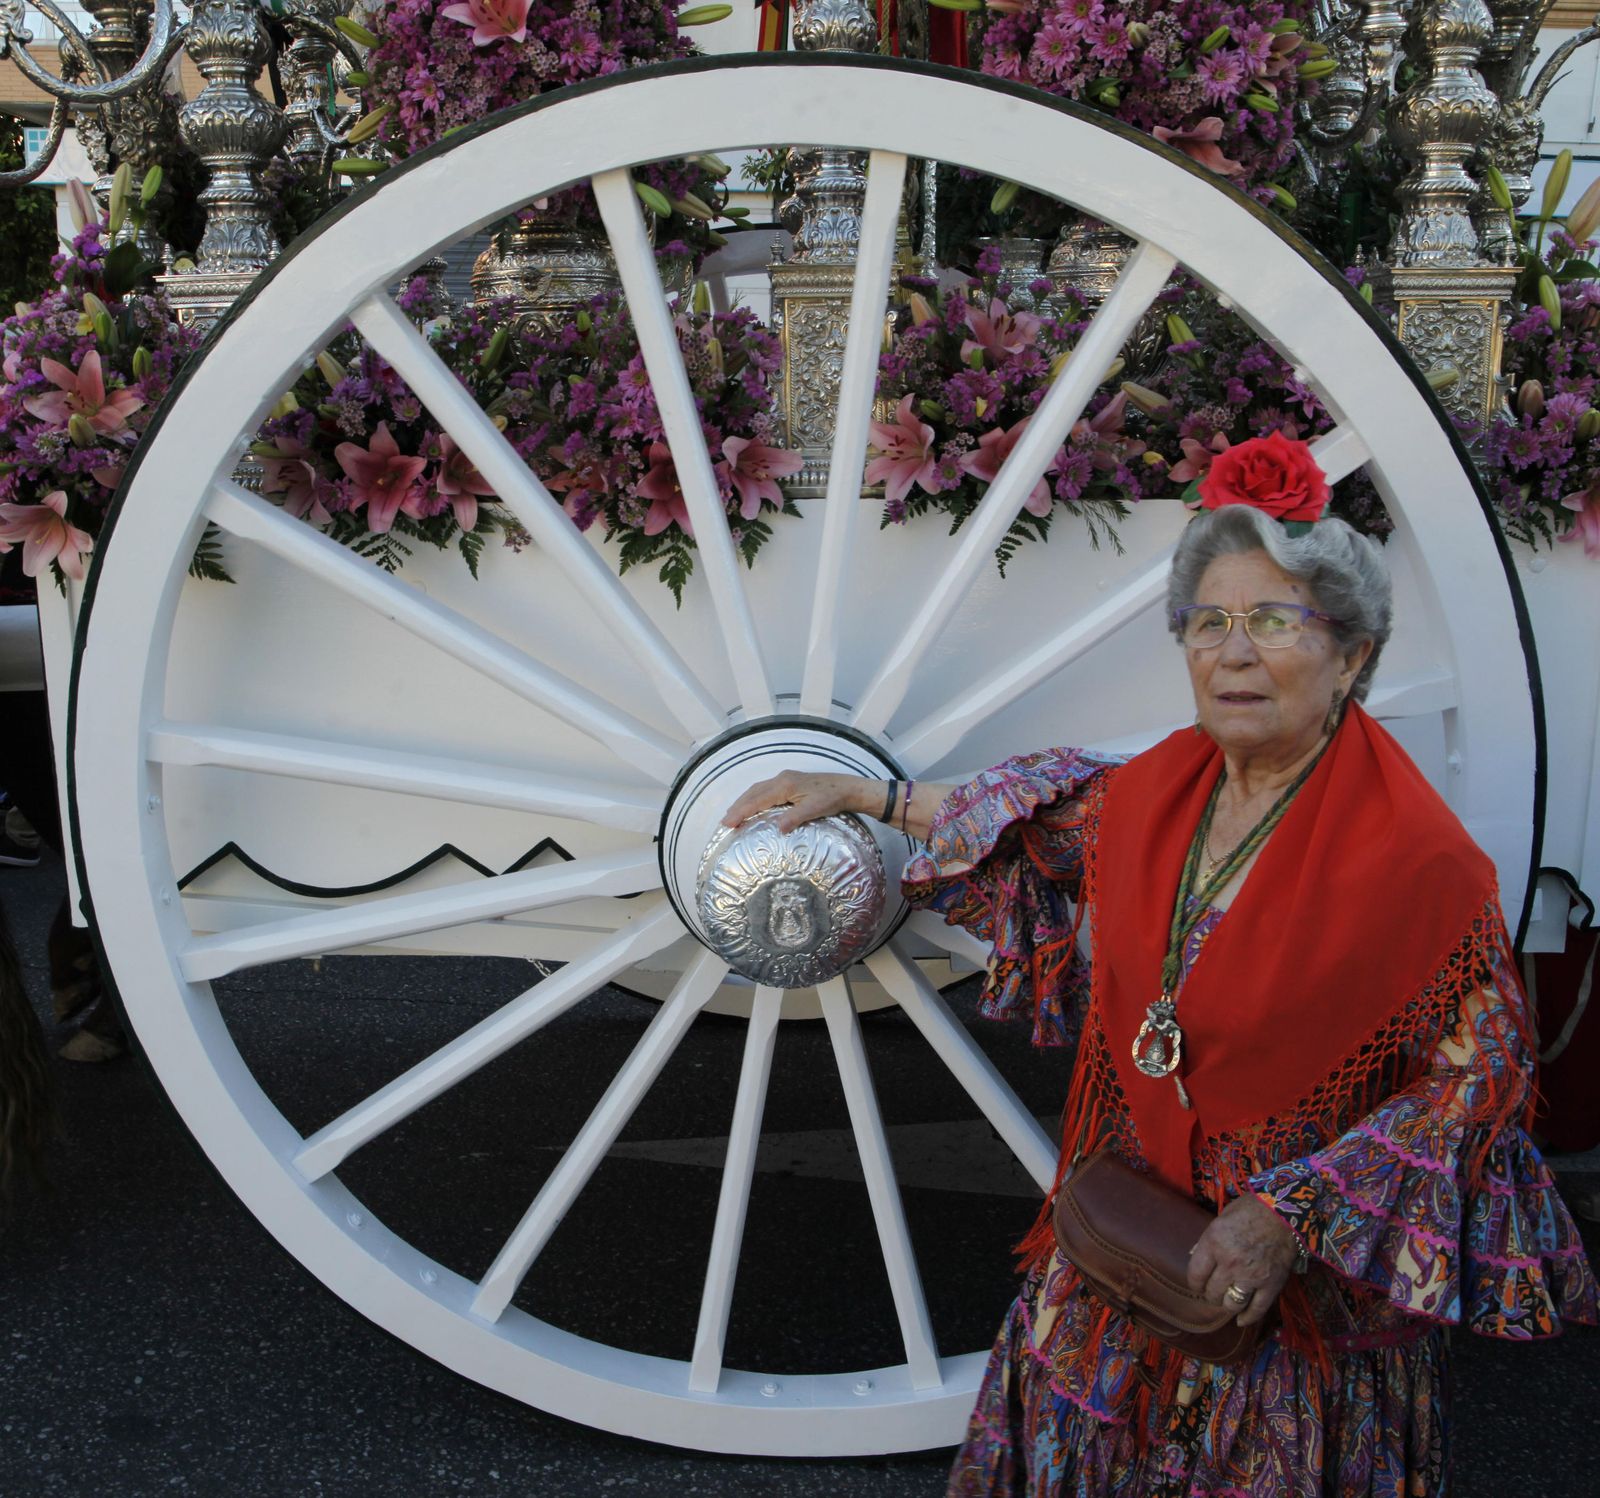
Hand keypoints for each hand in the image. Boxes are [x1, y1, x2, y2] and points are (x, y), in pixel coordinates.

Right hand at [722, 771, 876, 833]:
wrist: (847, 788)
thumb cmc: (832, 798)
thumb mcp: (815, 809)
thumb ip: (795, 817)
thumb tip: (778, 828)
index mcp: (785, 785)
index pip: (757, 800)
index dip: (741, 811)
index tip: (728, 823)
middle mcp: (781, 779)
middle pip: (752, 792)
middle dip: (737, 806)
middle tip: (724, 822)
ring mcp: (785, 779)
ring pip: (757, 790)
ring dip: (744, 801)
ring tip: (733, 815)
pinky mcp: (789, 782)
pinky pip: (765, 789)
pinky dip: (754, 798)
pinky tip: (752, 806)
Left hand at [1186, 1194, 1299, 1327]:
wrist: (1286, 1212)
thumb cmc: (1251, 1209)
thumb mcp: (1222, 1218)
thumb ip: (1207, 1240)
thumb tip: (1194, 1256)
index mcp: (1214, 1243)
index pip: (1195, 1275)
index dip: (1194, 1283)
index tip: (1198, 1283)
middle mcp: (1230, 1263)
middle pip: (1212, 1292)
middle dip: (1210, 1294)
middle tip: (1213, 1291)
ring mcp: (1251, 1276)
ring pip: (1231, 1304)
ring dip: (1226, 1305)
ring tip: (1226, 1300)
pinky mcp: (1271, 1285)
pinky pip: (1257, 1310)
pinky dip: (1247, 1318)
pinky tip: (1241, 1320)